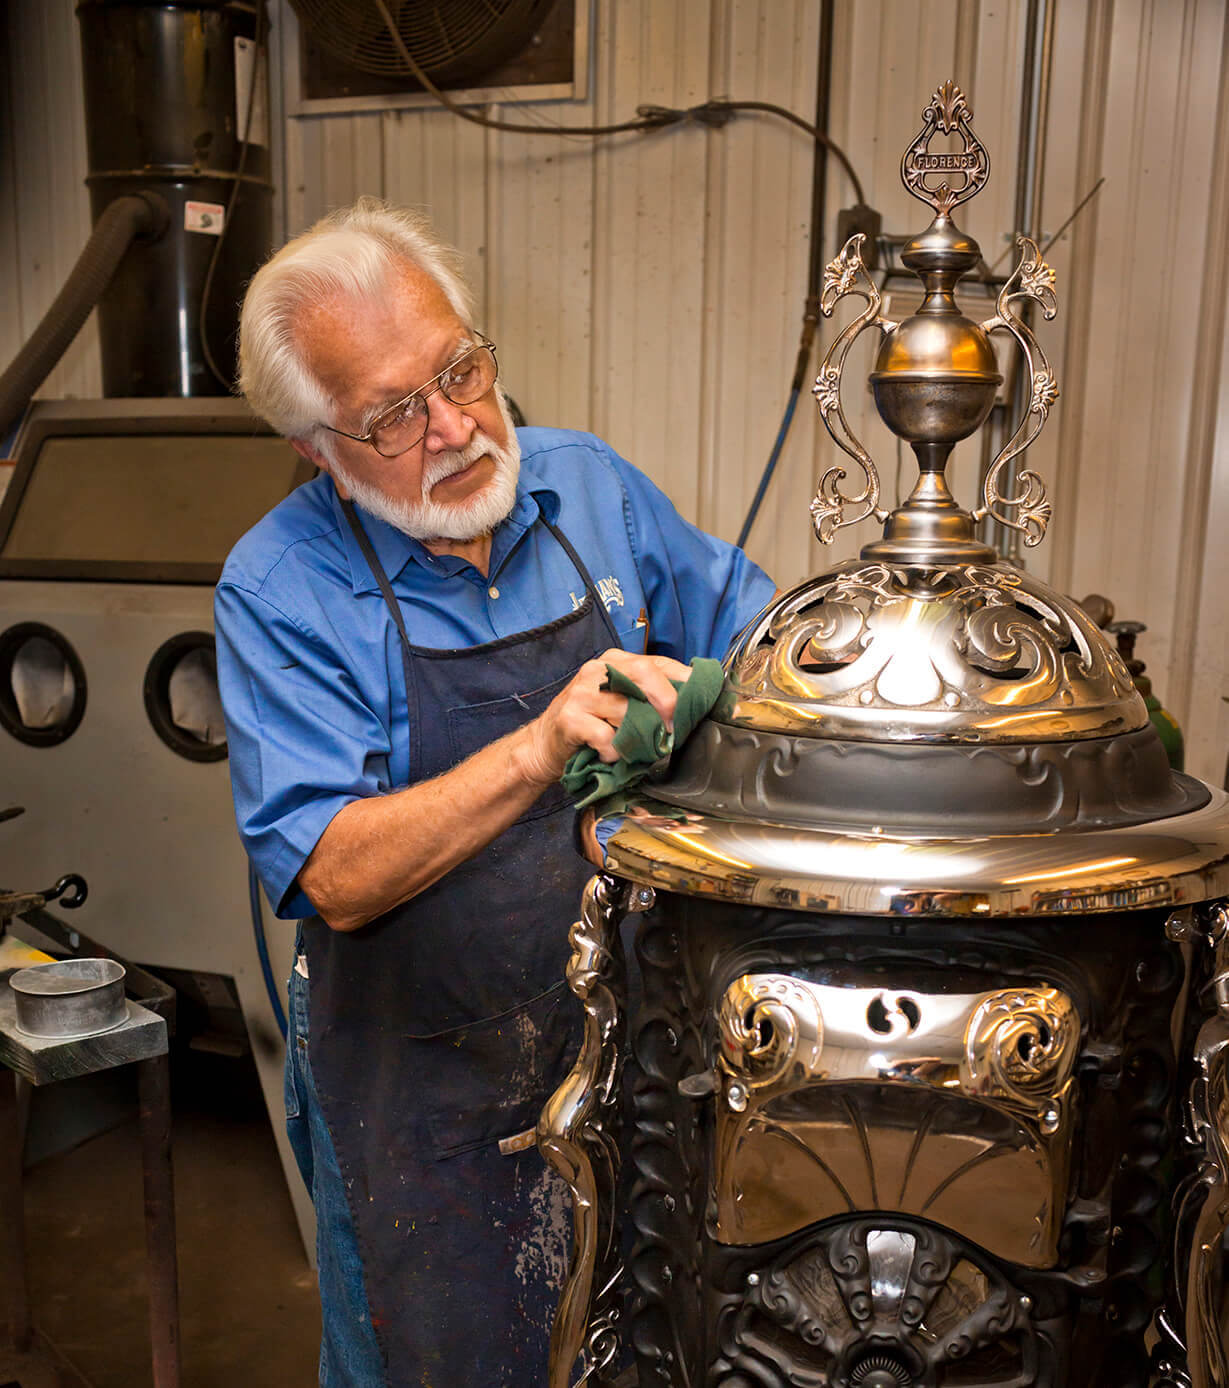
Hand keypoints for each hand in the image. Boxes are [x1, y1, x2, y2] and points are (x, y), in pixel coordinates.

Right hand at [515, 649, 691, 784]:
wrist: (544, 744)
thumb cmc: (590, 723)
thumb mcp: (619, 701)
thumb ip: (647, 696)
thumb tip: (690, 703)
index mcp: (614, 661)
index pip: (657, 662)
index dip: (683, 681)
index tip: (698, 702)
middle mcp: (596, 671)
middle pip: (644, 673)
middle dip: (667, 701)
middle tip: (673, 728)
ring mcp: (581, 693)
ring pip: (627, 710)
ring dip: (639, 735)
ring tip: (636, 748)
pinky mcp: (570, 718)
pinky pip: (606, 737)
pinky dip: (614, 752)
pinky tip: (610, 755)